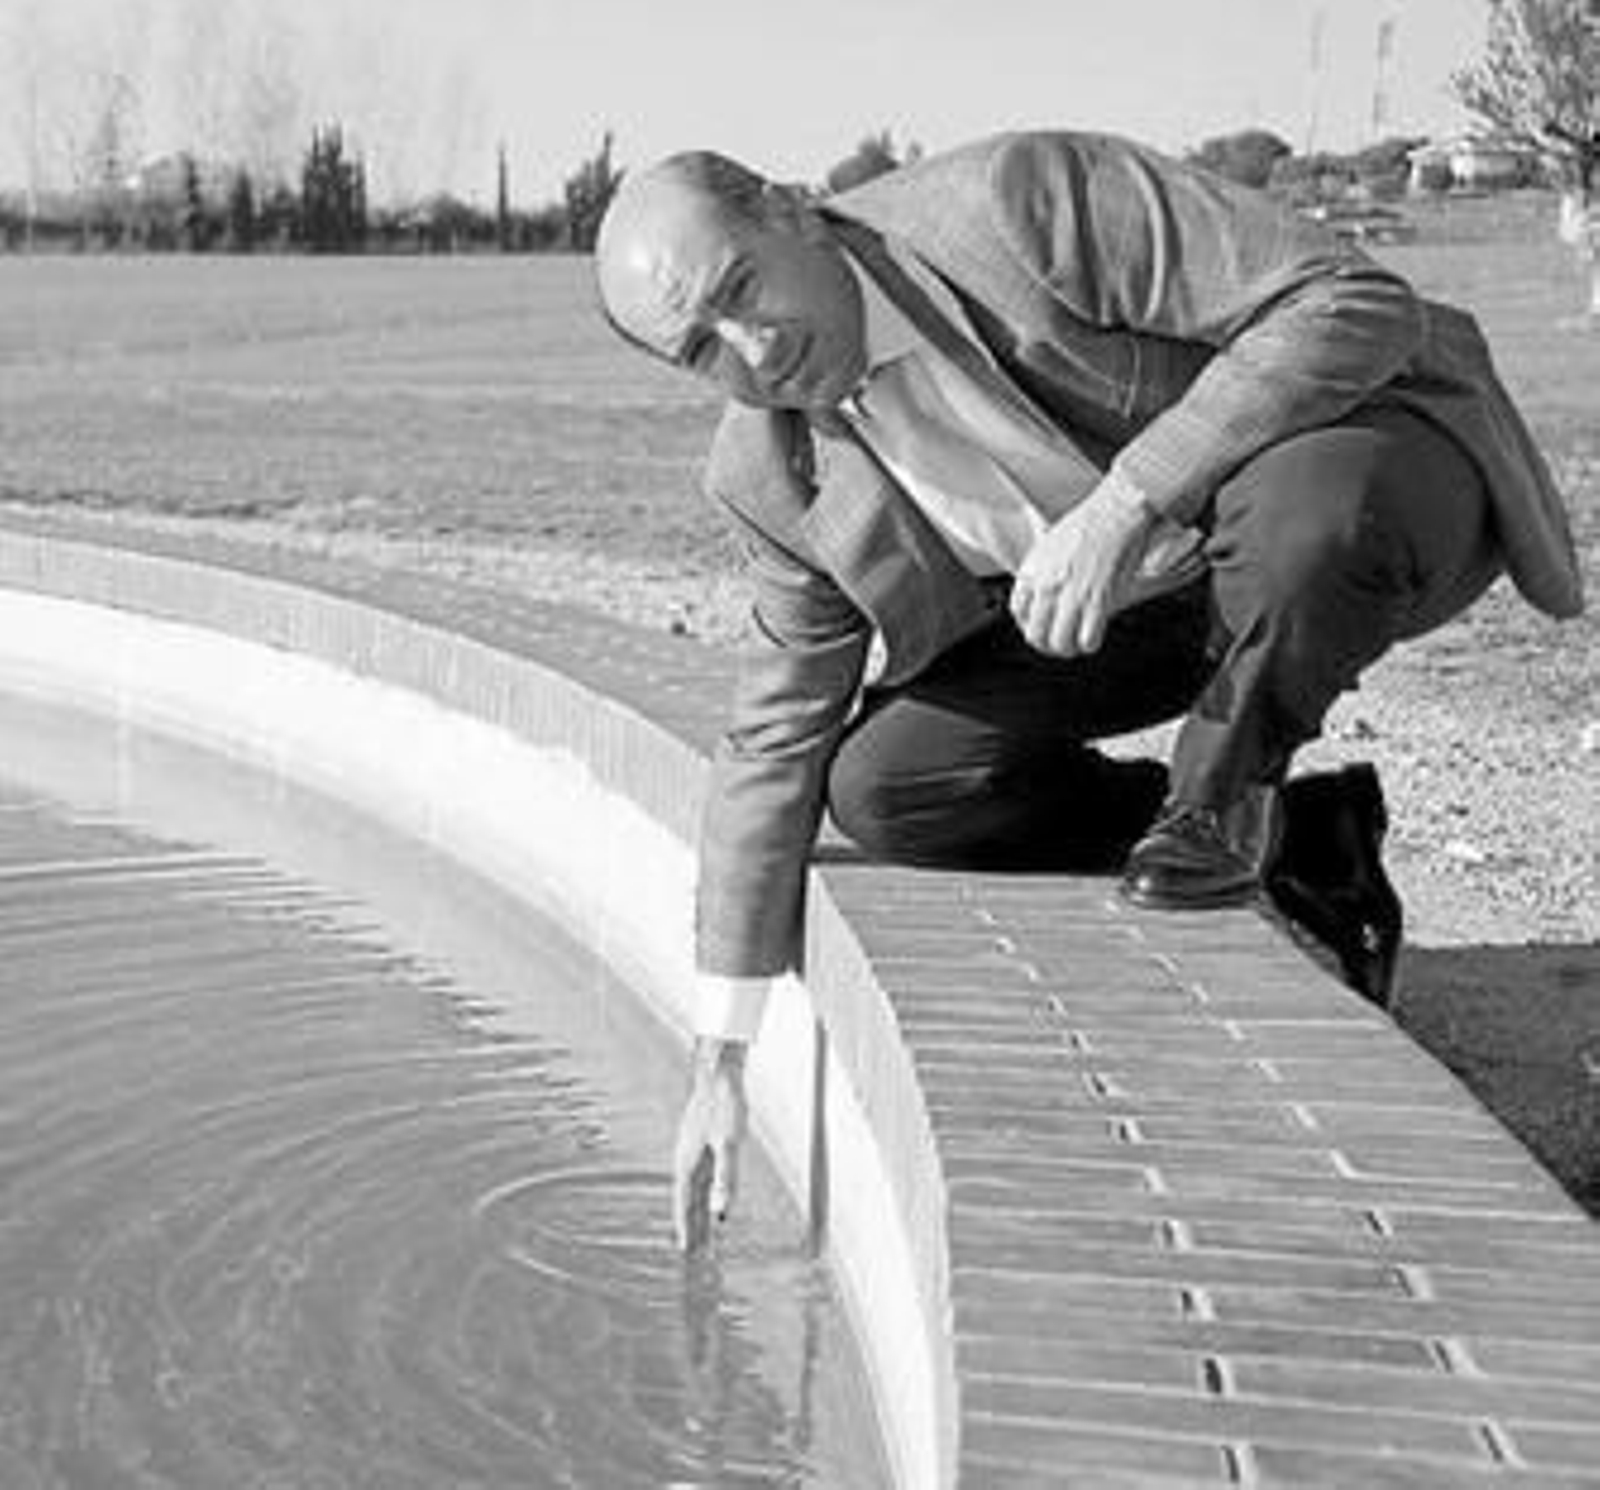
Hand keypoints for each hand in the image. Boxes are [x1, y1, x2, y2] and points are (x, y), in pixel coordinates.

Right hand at [672, 1037, 749, 1251]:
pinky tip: (710, 1198)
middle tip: (695, 1254)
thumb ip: (726, 1178)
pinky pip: (701, 1177)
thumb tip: (721, 1213)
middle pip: (688, 1201)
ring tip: (703, 1233)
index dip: (686, 1228)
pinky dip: (704, 1194)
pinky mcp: (701, 1144)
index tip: (685, 1251)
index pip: (684, 1204)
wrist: (719, 1073)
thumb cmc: (725, 1106)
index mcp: (688, 1163)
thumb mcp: (729, 1144)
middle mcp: (686, 1160)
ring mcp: (693, 1151)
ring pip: (694, 1190)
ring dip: (698, 1212)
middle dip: (692, 1227)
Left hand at [1010, 472, 1156, 656]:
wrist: (1115, 513)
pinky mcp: (1097, 601)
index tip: (1039, 627)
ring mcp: (1071, 595)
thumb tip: (1041, 595)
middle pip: (1035, 634)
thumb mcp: (1048, 546)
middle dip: (1046, 645)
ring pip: (1060, 643)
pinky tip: (1093, 637)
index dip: (1029, 625)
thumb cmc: (1088, 524)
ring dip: (1068, 649)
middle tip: (1058, 644)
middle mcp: (1047, 586)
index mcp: (1033, 571)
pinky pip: (1087, 639)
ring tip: (1075, 644)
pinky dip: (1090, 644)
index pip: (1018, 612)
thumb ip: (1041, 572)